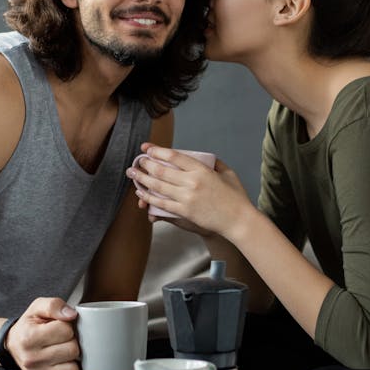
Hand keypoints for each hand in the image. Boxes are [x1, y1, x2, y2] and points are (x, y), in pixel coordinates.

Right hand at [6, 298, 81, 369]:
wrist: (13, 345)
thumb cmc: (29, 325)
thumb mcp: (37, 307)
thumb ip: (54, 305)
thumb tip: (72, 315)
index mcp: (29, 337)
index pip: (65, 330)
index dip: (67, 326)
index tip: (59, 326)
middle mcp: (32, 359)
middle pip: (72, 349)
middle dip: (72, 341)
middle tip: (63, 338)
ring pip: (74, 368)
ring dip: (74, 358)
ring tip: (64, 350)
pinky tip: (66, 362)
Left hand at [127, 145, 251, 238]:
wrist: (238, 220)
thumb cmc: (235, 197)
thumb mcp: (228, 173)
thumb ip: (214, 163)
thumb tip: (204, 157)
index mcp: (202, 170)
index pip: (174, 157)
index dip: (157, 151)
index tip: (147, 148)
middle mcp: (192, 182)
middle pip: (161, 170)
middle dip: (146, 164)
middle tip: (137, 161)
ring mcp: (186, 198)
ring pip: (158, 186)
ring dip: (142, 179)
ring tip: (132, 173)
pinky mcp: (184, 212)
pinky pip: (161, 203)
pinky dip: (149, 198)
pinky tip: (141, 194)